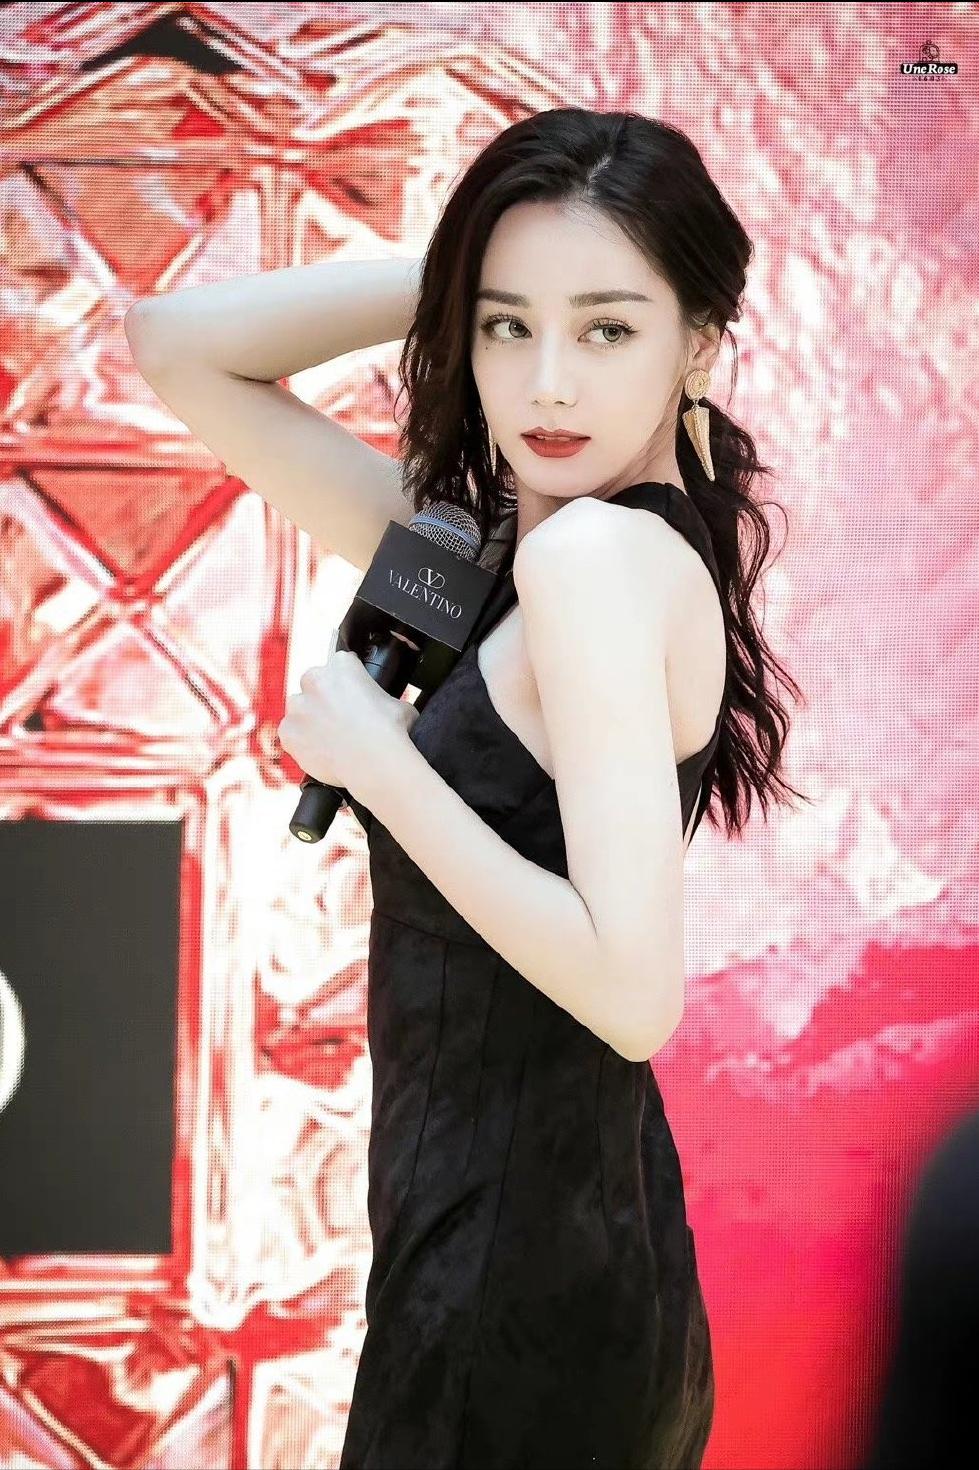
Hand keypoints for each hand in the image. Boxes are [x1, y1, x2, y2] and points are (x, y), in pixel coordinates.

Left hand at [277, 632, 419, 804]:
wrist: (376, 763)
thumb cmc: (391, 732)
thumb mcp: (398, 702)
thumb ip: (382, 698)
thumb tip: (385, 707)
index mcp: (342, 665)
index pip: (339, 665)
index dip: (348, 682)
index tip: (353, 697)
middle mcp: (315, 680)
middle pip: (313, 683)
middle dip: (323, 698)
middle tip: (341, 719)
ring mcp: (298, 707)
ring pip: (299, 709)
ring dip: (310, 719)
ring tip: (331, 738)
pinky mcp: (287, 732)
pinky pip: (290, 734)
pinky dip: (301, 742)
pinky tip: (321, 751)